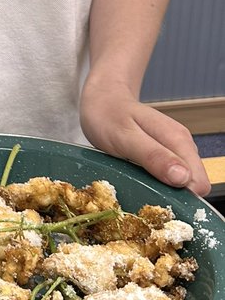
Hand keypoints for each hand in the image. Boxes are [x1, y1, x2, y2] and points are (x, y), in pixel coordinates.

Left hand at [80, 79, 209, 196]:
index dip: (180, 197)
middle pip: (192, 187)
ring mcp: (174, 151)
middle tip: (141, 190)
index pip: (198, 183)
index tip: (156, 200)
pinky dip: (154, 183)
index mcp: (178, 140)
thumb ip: (153, 156)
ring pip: (180, 184)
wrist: (101, 99)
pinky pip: (168, 178)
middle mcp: (182, 146)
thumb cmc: (109, 115)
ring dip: (161, 190)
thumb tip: (183, 178)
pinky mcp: (165, 156)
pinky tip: (137, 178)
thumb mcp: (126, 137)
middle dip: (171, 195)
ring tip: (136, 182)